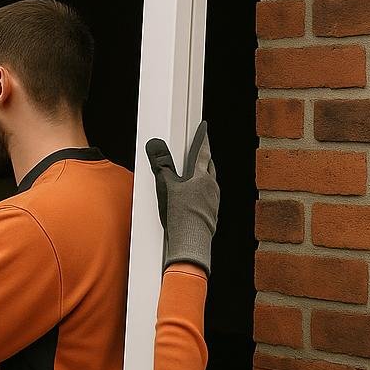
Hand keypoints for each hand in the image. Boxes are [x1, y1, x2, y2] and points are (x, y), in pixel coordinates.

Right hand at [145, 121, 218, 275]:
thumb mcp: (166, 186)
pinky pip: (209, 196)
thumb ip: (161, 165)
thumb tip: (155, 145)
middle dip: (204, 158)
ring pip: (211, 182)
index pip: (203, 152)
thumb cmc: (179, 214)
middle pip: (210, 166)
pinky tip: (194, 198)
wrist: (191, 241)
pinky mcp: (212, 213)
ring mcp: (214, 200)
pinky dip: (203, 192)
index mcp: (202, 176)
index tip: (204, 129)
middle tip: (198, 152)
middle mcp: (212, 186)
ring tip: (193, 176)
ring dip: (204, 176)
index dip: (203, 139)